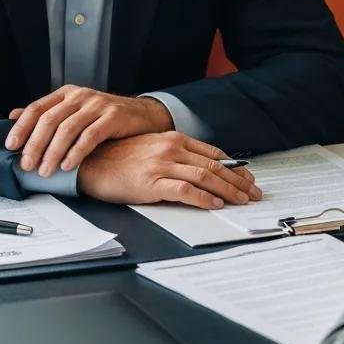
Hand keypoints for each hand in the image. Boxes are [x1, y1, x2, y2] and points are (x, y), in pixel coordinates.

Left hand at [5, 87, 173, 175]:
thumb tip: (13, 117)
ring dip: (53, 152)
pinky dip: (76, 152)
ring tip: (46, 170)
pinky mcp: (113, 116)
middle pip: (50, 120)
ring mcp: (97, 105)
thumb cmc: (106, 117)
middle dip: (35, 145)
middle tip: (27, 165)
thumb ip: (47, 114)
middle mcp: (80, 96)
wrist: (143, 115)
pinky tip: (68, 165)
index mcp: (67, 94)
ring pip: (67, 129)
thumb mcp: (74, 112)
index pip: (37, 108)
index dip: (22, 127)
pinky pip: (90, 136)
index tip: (11, 146)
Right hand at [76, 132, 262, 208]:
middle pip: (214, 166)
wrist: (90, 162)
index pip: (212, 153)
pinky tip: (215, 204)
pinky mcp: (152, 182)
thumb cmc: (117, 158)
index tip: (247, 178)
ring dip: (228, 191)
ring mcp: (162, 164)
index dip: (233, 167)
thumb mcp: (150, 150)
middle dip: (238, 181)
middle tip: (253, 193)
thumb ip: (174, 156)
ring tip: (241, 201)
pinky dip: (203, 198)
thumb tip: (199, 169)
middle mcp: (170, 148)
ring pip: (205, 177)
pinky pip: (185, 190)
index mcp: (172, 139)